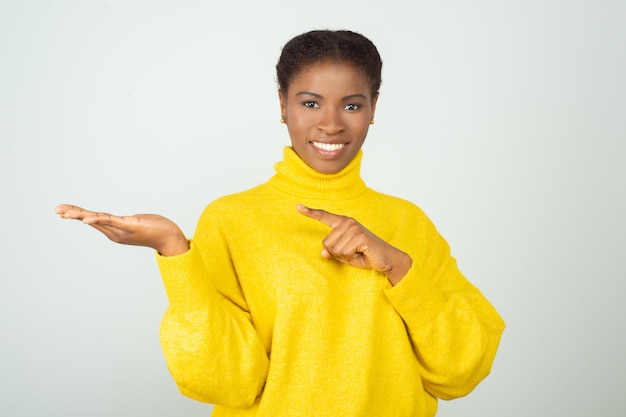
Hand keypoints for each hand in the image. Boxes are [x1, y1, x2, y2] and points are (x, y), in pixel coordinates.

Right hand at [55, 204, 188, 255]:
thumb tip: (120, 219)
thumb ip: (125, 221)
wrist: (170, 237)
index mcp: (114, 230)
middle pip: (90, 220)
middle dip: (73, 214)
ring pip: (97, 220)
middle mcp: (115, 232)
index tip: (62, 210)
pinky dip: (98, 220)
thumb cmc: (156, 229)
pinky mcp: (130, 226)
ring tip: (65, 213)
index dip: (77, 214)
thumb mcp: (136, 222)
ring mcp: (121, 230)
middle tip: (56, 209)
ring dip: (80, 215)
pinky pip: (111, 221)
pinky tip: (87, 219)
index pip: (92, 219)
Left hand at [297, 204, 411, 284]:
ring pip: (334, 249)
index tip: (297, 206)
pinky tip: (361, 253)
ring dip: (345, 256)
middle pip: (326, 243)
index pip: (324, 216)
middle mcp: (348, 222)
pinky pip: (344, 252)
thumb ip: (333, 252)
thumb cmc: (365, 255)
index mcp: (343, 223)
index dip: (310, 212)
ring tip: (358, 253)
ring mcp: (354, 228)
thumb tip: (323, 253)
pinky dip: (351, 257)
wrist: (387, 259)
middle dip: (336, 253)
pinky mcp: (360, 236)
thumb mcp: (345, 254)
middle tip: (352, 252)